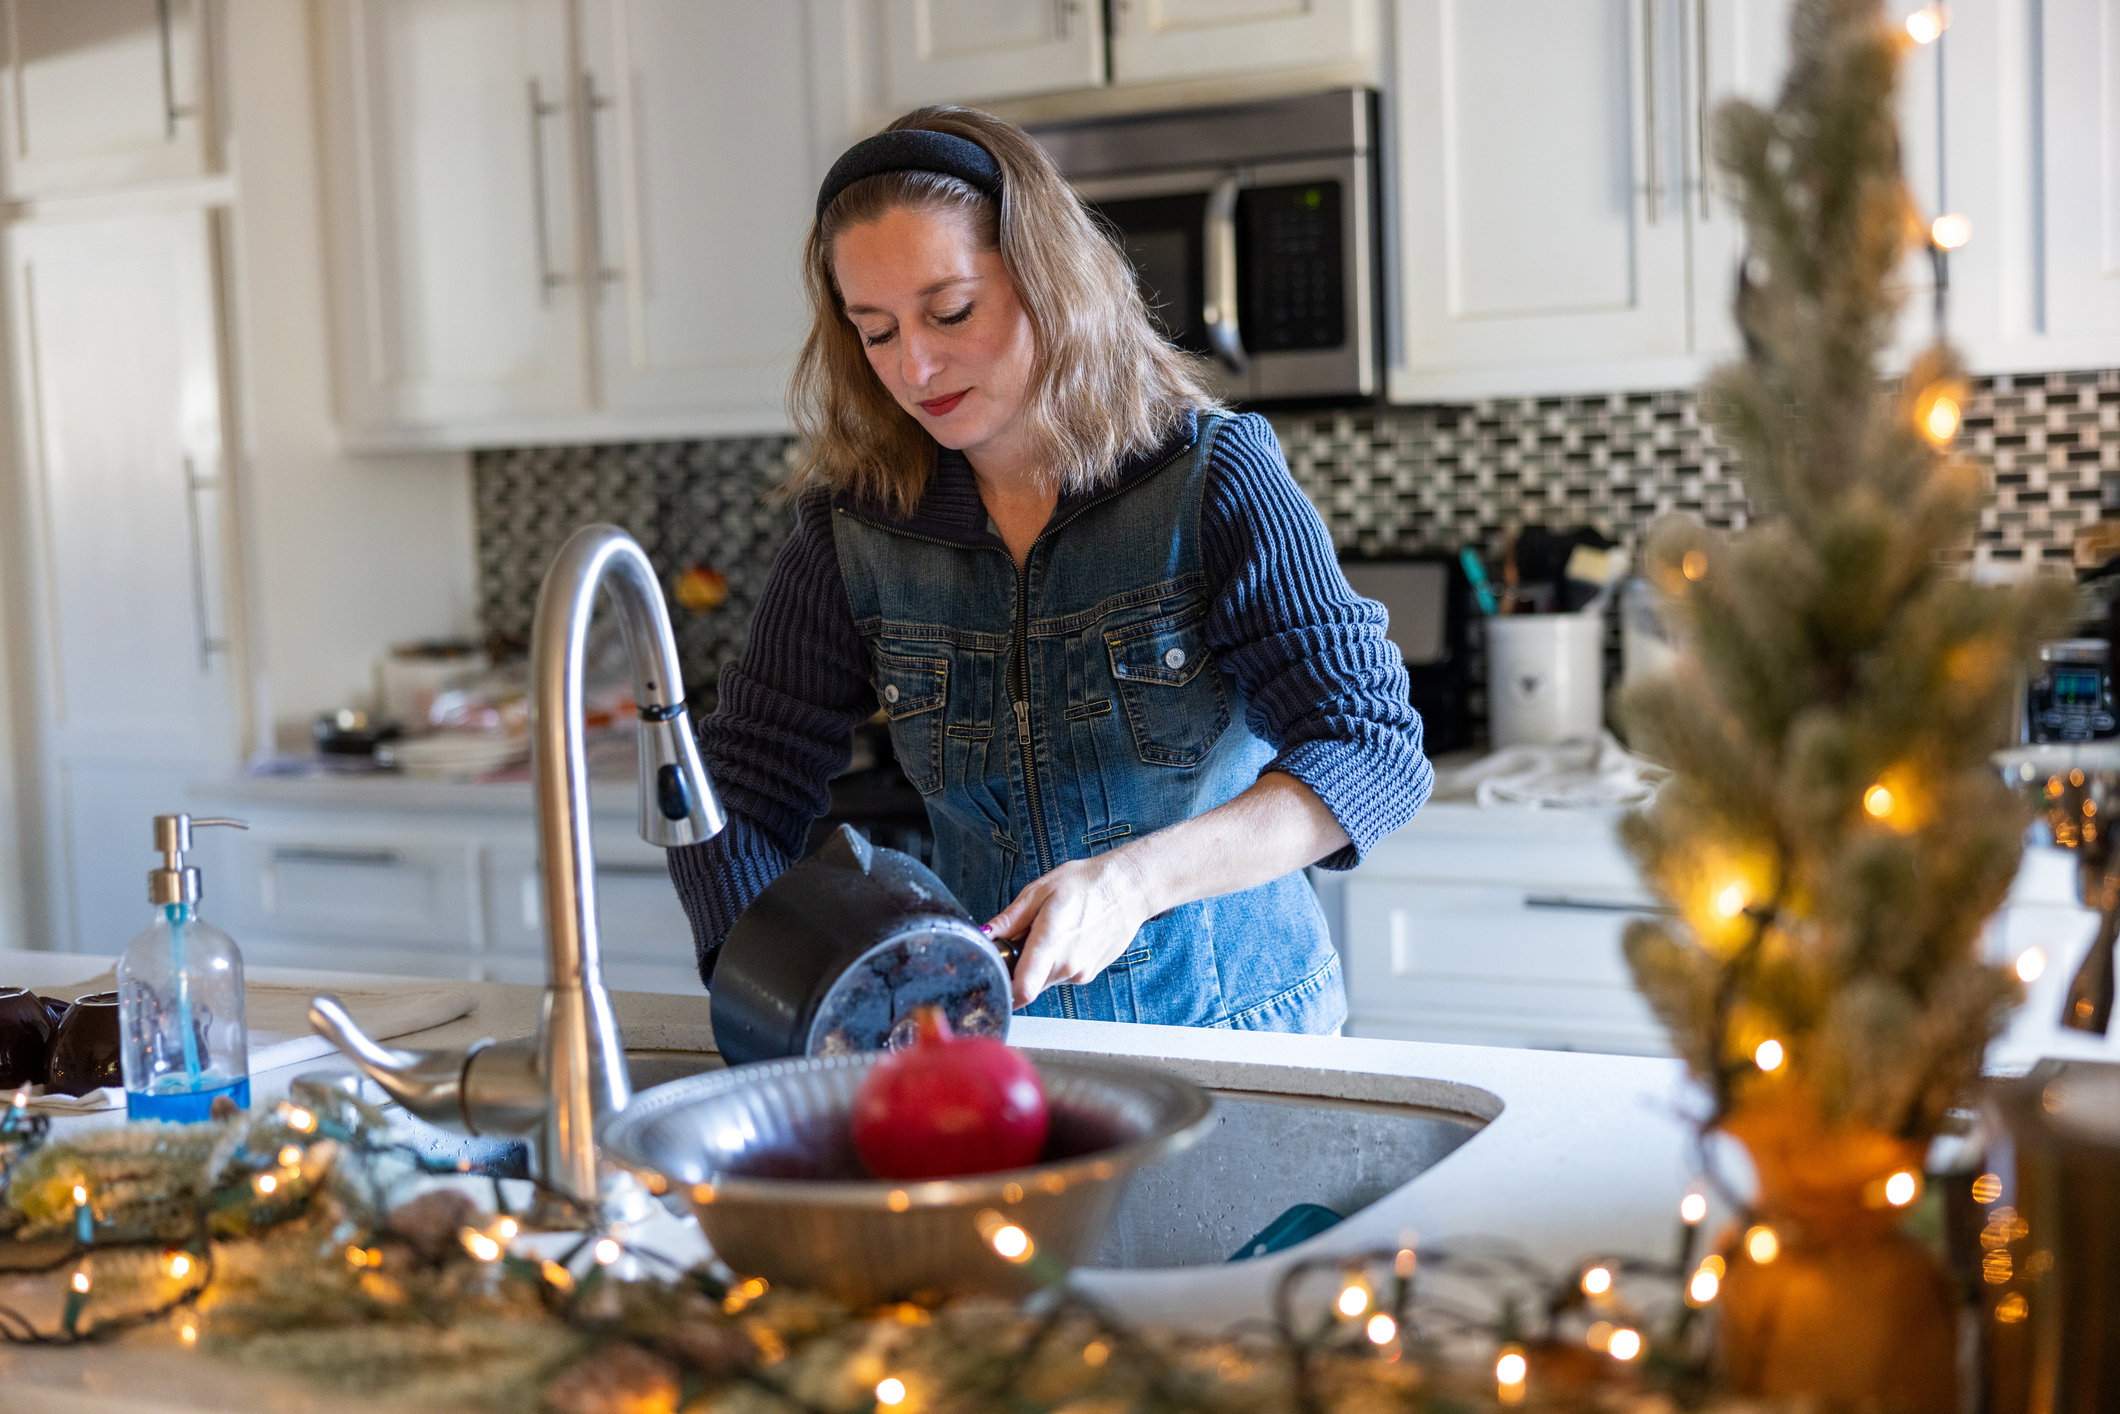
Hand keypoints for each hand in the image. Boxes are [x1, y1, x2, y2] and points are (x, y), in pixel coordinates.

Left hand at [985, 852, 1154, 1007]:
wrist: (1128, 889)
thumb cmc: (1087, 884)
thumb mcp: (1040, 891)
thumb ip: (1010, 919)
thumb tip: (986, 934)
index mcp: (1051, 942)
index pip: (1023, 990)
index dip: (1004, 990)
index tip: (994, 979)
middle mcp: (1067, 965)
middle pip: (1028, 985)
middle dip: (1018, 968)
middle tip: (1023, 939)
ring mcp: (1080, 973)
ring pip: (1045, 980)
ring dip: (1038, 964)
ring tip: (1052, 932)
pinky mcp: (1089, 974)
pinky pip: (1061, 975)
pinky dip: (1056, 962)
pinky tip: (1067, 937)